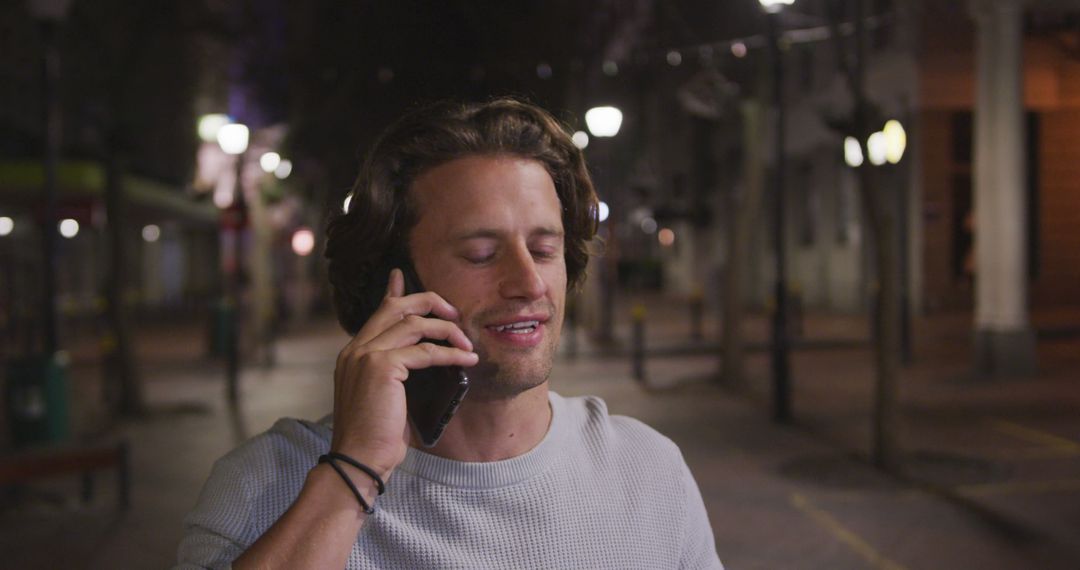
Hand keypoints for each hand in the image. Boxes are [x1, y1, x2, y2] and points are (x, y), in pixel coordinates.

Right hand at [329, 268, 477, 478]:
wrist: (359, 460)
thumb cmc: (375, 437)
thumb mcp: (384, 398)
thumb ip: (395, 373)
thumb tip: (424, 360)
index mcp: (352, 354)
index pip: (377, 313)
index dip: (393, 292)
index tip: (399, 275)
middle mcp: (356, 349)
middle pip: (397, 307)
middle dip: (429, 302)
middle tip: (454, 313)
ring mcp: (366, 355)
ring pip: (415, 324)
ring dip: (447, 331)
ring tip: (467, 344)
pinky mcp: (382, 367)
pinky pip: (426, 351)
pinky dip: (450, 354)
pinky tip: (466, 360)